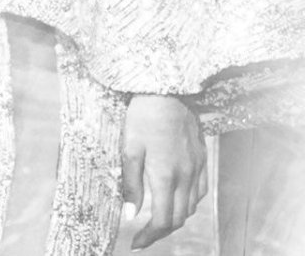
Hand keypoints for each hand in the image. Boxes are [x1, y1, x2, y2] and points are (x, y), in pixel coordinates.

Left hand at [121, 93, 207, 248]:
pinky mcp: (202, 160)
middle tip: (143, 237)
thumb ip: (131, 184)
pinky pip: (199, 191)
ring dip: (175, 218)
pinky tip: (175, 199)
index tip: (136, 243)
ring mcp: (197, 169)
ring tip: (156, 221)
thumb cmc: (143, 118)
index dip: (150, 236)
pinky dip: (187, 203)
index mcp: (166, 176)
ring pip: (191, 207)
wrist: (168, 92)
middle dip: (161, 232)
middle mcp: (186, 177)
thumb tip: (130, 215)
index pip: (163, 219)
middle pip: (179, 218)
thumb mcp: (129, 149)